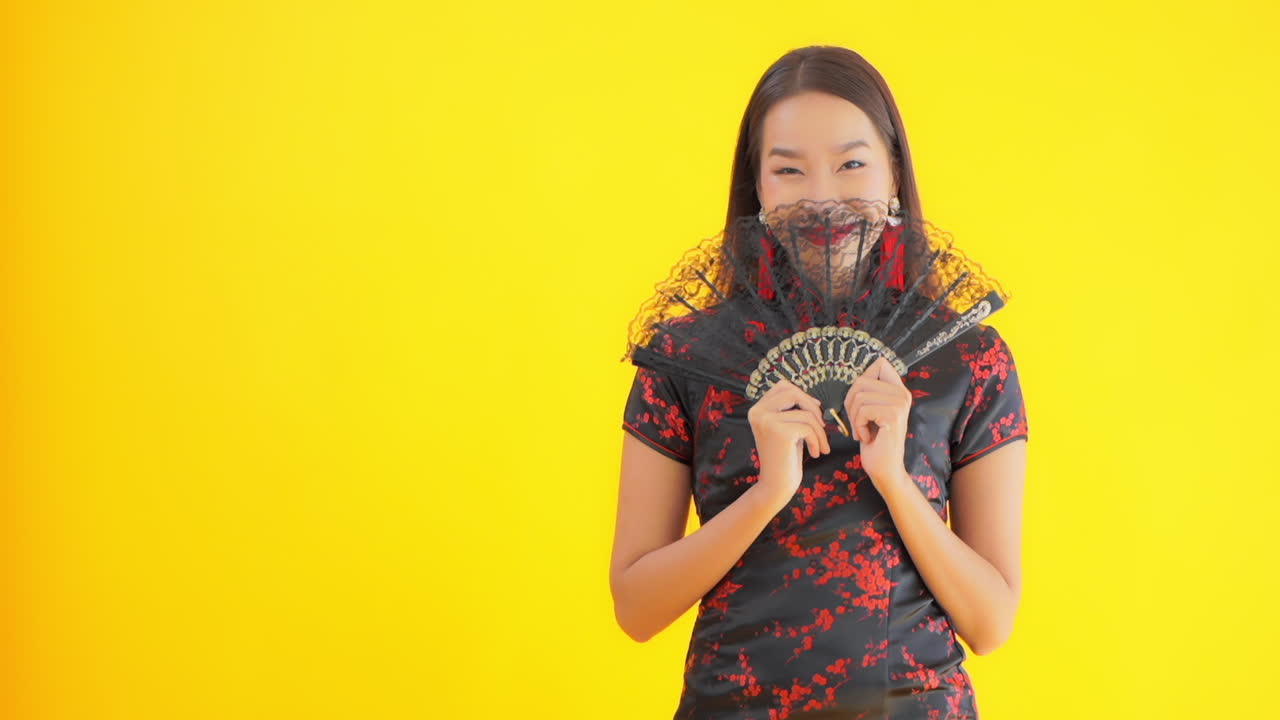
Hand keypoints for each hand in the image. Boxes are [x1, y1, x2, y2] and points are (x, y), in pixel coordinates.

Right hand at [747, 378, 830, 504]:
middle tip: (822, 427)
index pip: (783, 386)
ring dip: (820, 431)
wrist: (776, 484)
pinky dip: (817, 440)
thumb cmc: (785, 456)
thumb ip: (792, 410)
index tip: (814, 413)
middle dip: (813, 408)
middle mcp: (758, 412)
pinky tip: (816, 453)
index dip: (803, 396)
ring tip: (821, 446)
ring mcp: (767, 421)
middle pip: (793, 393)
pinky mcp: (779, 432)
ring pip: (805, 413)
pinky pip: (808, 428)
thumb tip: (813, 399)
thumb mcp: (786, 427)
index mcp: (757, 409)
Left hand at [844, 356, 911, 491]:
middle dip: (851, 403)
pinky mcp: (893, 415)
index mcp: (899, 389)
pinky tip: (868, 437)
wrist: (884, 468)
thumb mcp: (870, 410)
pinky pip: (862, 411)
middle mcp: (902, 393)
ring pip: (859, 396)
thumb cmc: (873, 440)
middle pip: (861, 380)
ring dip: (854, 418)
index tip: (861, 401)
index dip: (862, 379)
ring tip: (863, 430)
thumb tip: (857, 376)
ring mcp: (900, 403)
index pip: (880, 363)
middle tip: (858, 423)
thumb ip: (869, 391)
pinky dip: (858, 426)